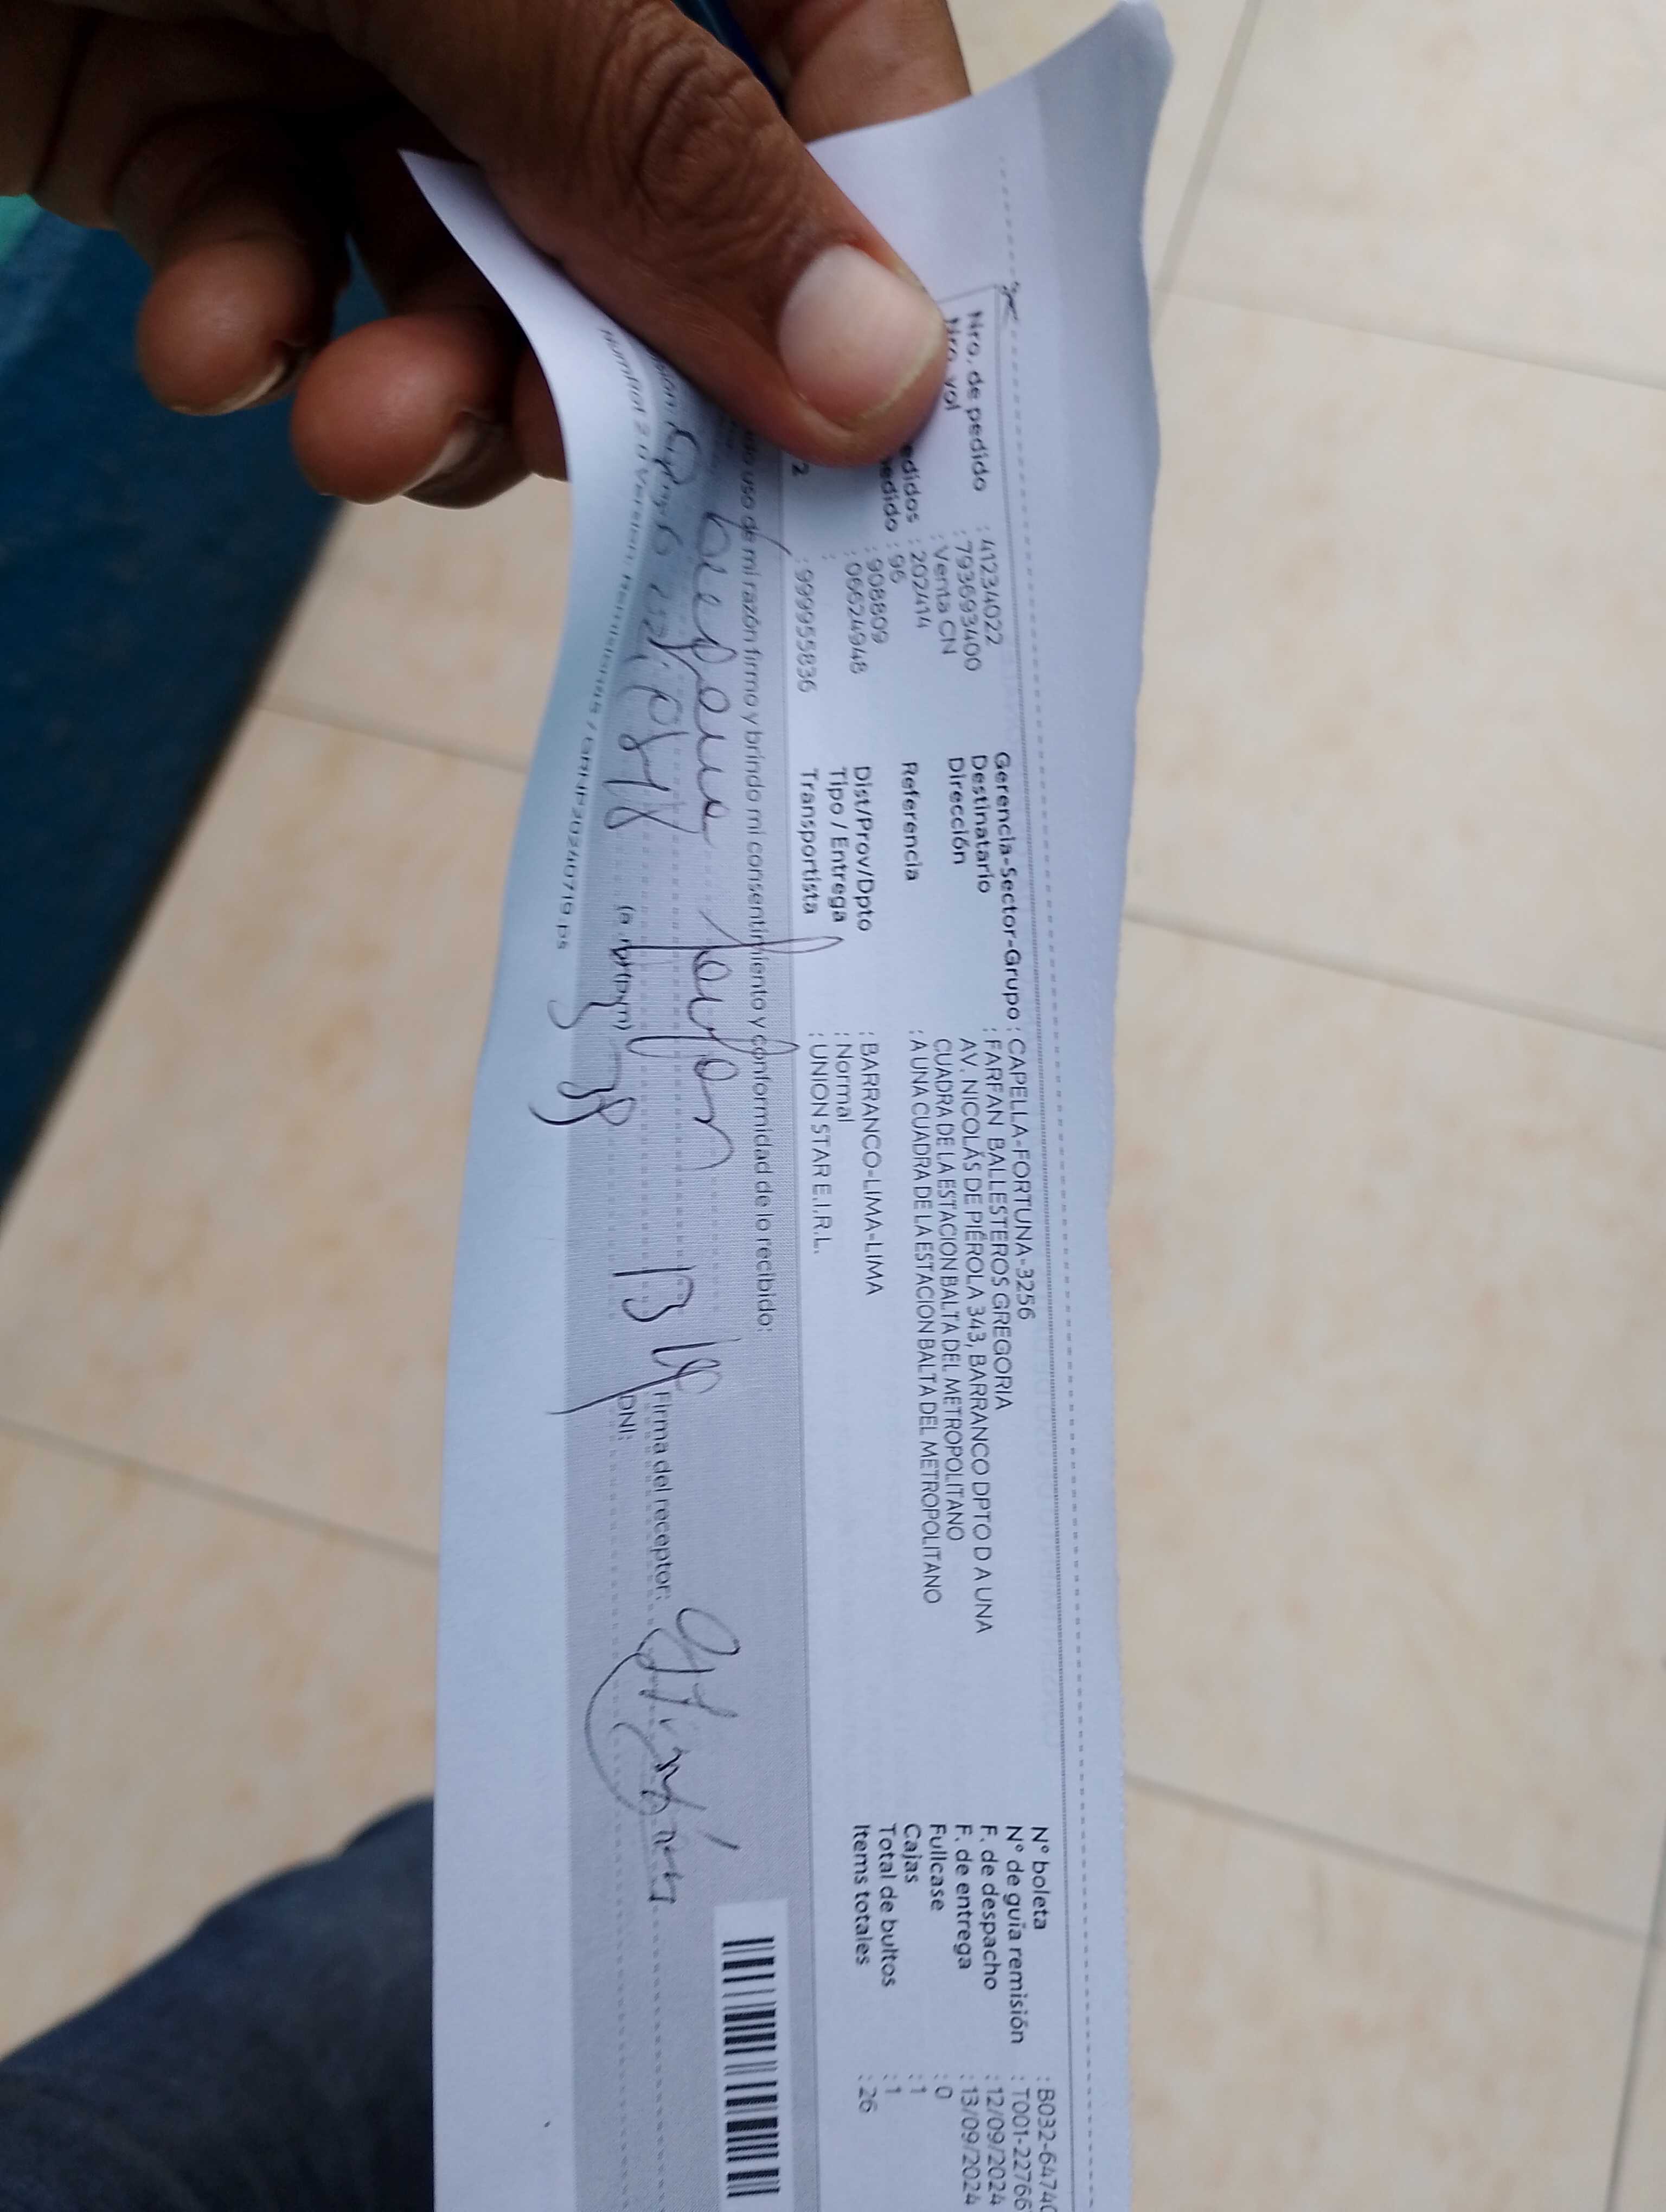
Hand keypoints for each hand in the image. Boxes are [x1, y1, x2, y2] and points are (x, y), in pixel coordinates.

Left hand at [2, 0, 968, 504]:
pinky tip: (205, 338)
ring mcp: (362, 36)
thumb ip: (656, 148)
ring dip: (413, 382)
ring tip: (343, 425)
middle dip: (583, 355)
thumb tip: (884, 367)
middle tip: (541, 440)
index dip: (857, 248)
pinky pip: (279, 253)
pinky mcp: (204, 109)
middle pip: (650, 213)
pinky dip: (250, 321)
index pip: (833, 55)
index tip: (854, 429)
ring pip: (465, 276)